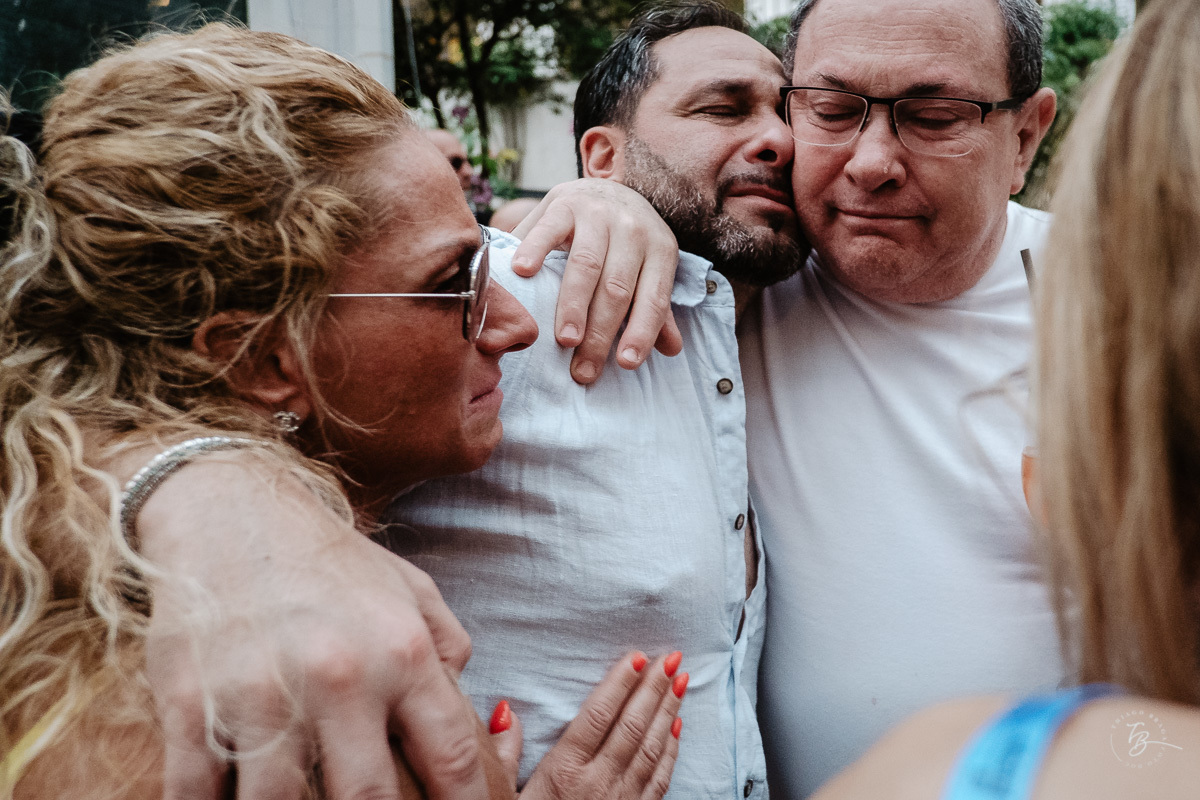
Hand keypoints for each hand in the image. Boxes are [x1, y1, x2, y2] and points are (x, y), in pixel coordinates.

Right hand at [134, 454, 489, 799]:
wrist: (226, 510)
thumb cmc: (326, 559)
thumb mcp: (409, 588)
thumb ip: (448, 649)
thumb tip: (480, 714)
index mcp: (402, 651)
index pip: (450, 756)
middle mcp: (339, 677)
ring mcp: (261, 695)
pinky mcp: (189, 706)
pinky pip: (196, 796)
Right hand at [511, 180, 682, 384]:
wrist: (604, 189)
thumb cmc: (625, 243)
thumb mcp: (648, 269)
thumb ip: (655, 308)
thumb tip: (671, 350)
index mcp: (660, 249)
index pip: (653, 298)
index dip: (641, 332)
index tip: (624, 364)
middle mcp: (633, 229)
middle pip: (617, 289)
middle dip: (600, 334)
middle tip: (582, 369)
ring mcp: (598, 213)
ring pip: (587, 265)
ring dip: (574, 305)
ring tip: (564, 339)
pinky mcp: (564, 201)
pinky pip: (549, 229)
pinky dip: (535, 250)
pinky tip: (523, 274)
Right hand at [518, 651, 686, 799]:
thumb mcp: (501, 797)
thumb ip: (503, 753)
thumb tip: (507, 710)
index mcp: (564, 772)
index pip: (599, 716)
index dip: (620, 683)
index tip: (638, 656)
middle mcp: (598, 784)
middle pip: (631, 726)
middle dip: (653, 688)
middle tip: (671, 656)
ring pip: (651, 748)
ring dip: (668, 711)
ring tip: (681, 681)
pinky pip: (660, 780)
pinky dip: (672, 750)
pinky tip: (678, 728)